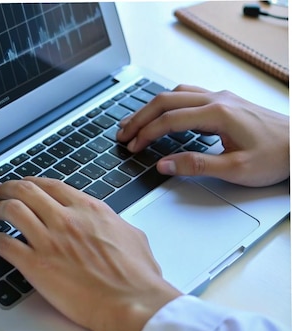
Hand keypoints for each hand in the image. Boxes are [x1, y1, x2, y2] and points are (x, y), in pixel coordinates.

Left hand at [0, 177, 180, 330]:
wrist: (133, 303)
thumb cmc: (137, 277)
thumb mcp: (132, 236)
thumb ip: (113, 224)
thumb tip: (110, 224)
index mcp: (88, 209)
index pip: (51, 186)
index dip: (32, 182)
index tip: (25, 184)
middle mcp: (65, 219)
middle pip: (26, 191)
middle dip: (8, 188)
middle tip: (0, 191)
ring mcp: (49, 240)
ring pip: (11, 210)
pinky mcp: (35, 264)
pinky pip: (3, 243)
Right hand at [116, 84, 288, 186]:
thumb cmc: (276, 156)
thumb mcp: (235, 170)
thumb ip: (196, 166)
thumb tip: (164, 165)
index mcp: (217, 114)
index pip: (169, 120)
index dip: (146, 134)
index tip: (132, 146)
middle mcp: (217, 99)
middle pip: (165, 101)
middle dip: (139, 117)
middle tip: (122, 133)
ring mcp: (221, 97)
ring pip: (175, 94)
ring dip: (151, 108)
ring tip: (134, 122)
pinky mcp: (225, 101)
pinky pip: (187, 95)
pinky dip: (167, 104)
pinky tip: (162, 114)